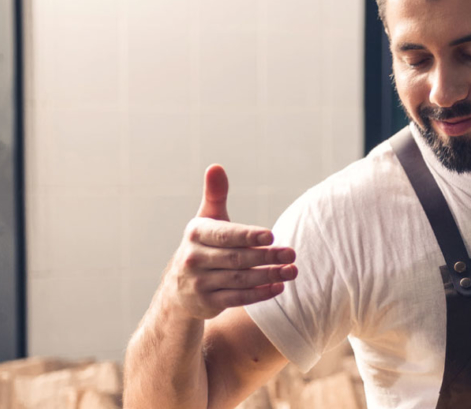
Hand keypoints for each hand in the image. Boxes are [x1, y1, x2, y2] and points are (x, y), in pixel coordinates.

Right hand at [161, 164, 297, 319]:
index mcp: (195, 233)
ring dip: (268, 276)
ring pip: (239, 280)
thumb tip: (216, 166)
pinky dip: (259, 294)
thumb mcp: (206, 221)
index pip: (225, 235)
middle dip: (266, 257)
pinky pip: (237, 298)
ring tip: (291, 271)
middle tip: (291, 254)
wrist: (178, 289)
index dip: (248, 236)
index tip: (271, 236)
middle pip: (236, 258)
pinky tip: (278, 287)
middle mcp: (193, 258)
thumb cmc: (203, 246)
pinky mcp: (207, 303)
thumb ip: (215, 195)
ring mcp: (199, 282)